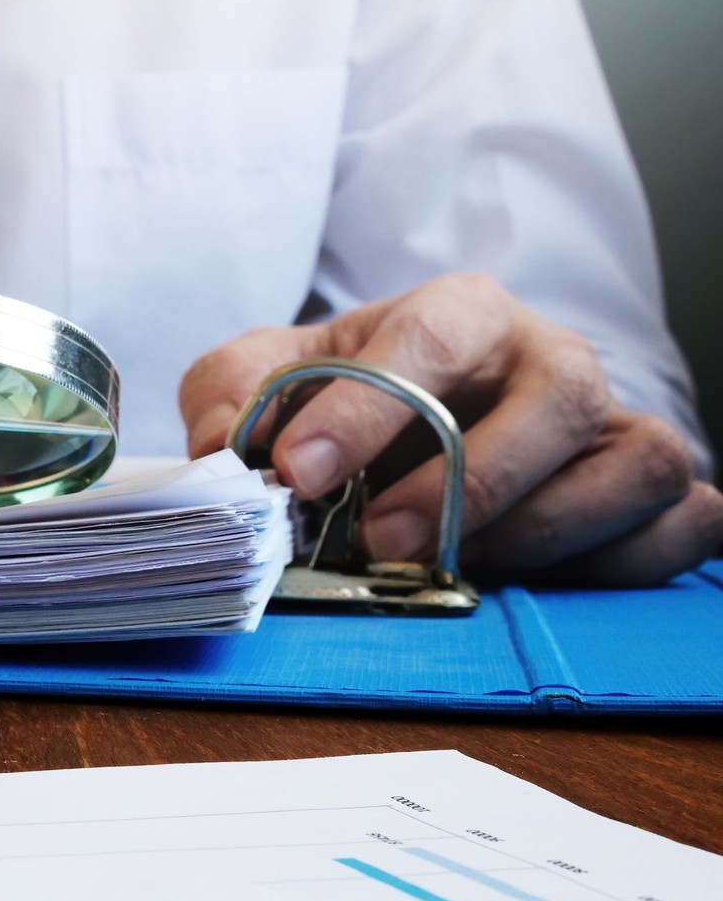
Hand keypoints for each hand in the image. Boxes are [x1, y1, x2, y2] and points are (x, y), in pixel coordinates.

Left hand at [180, 275, 722, 584]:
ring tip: (456, 570)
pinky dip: (624, 562)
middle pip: (560, 396)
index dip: (366, 405)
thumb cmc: (343, 397)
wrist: (406, 424)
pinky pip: (683, 525)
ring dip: (545, 530)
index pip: (432, 335)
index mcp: (459, 315)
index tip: (299, 470)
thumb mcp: (264, 378)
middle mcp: (550, 360)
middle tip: (383, 541)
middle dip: (471, 478)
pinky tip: (538, 585)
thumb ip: (231, 394)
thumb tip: (222, 447)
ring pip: (637, 463)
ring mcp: (610, 427)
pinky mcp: (646, 493)